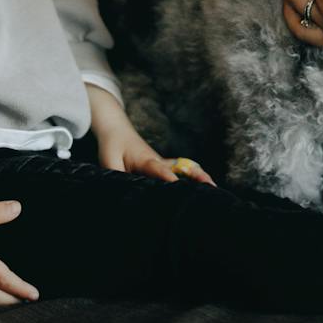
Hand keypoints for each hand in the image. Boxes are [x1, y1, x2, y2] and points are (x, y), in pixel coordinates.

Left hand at [87, 84, 214, 184]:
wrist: (117, 129)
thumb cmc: (113, 146)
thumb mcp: (108, 161)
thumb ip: (115, 175)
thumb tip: (121, 193)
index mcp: (146, 160)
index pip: (159, 170)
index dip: (168, 177)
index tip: (178, 186)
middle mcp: (158, 161)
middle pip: (181, 167)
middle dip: (196, 176)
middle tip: (211, 187)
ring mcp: (162, 163)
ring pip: (184, 169)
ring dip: (199, 177)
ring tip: (214, 191)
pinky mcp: (162, 167)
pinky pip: (181, 172)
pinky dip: (193, 178)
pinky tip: (202, 189)